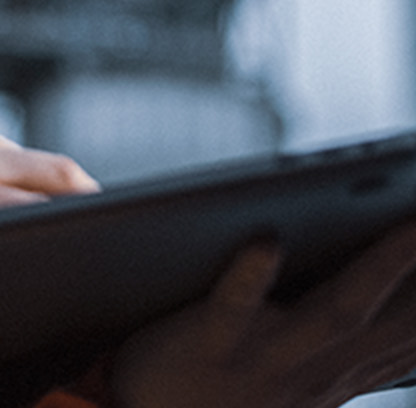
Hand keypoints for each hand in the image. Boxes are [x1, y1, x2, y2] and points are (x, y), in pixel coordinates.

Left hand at [112, 223, 415, 407]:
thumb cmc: (222, 381)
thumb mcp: (301, 363)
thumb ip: (353, 324)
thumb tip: (399, 286)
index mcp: (338, 366)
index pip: (414, 331)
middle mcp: (316, 365)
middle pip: (394, 315)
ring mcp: (265, 358)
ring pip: (334, 311)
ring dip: (378, 267)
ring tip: (410, 221)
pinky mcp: (208, 345)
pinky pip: (233, 308)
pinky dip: (252, 274)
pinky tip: (267, 237)